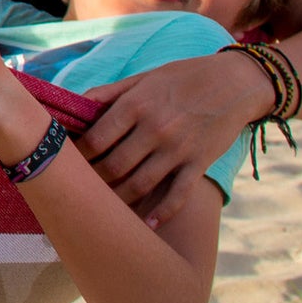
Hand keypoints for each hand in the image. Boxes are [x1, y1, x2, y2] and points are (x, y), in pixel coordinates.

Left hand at [77, 48, 272, 221]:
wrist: (234, 82)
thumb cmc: (181, 77)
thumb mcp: (143, 78)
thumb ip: (108, 93)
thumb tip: (75, 105)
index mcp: (135, 105)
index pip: (96, 139)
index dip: (78, 155)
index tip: (67, 163)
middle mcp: (154, 129)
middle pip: (114, 166)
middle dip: (94, 181)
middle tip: (81, 190)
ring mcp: (178, 149)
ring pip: (140, 184)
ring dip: (119, 200)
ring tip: (104, 210)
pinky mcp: (199, 163)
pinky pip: (177, 195)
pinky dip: (161, 213)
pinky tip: (147, 225)